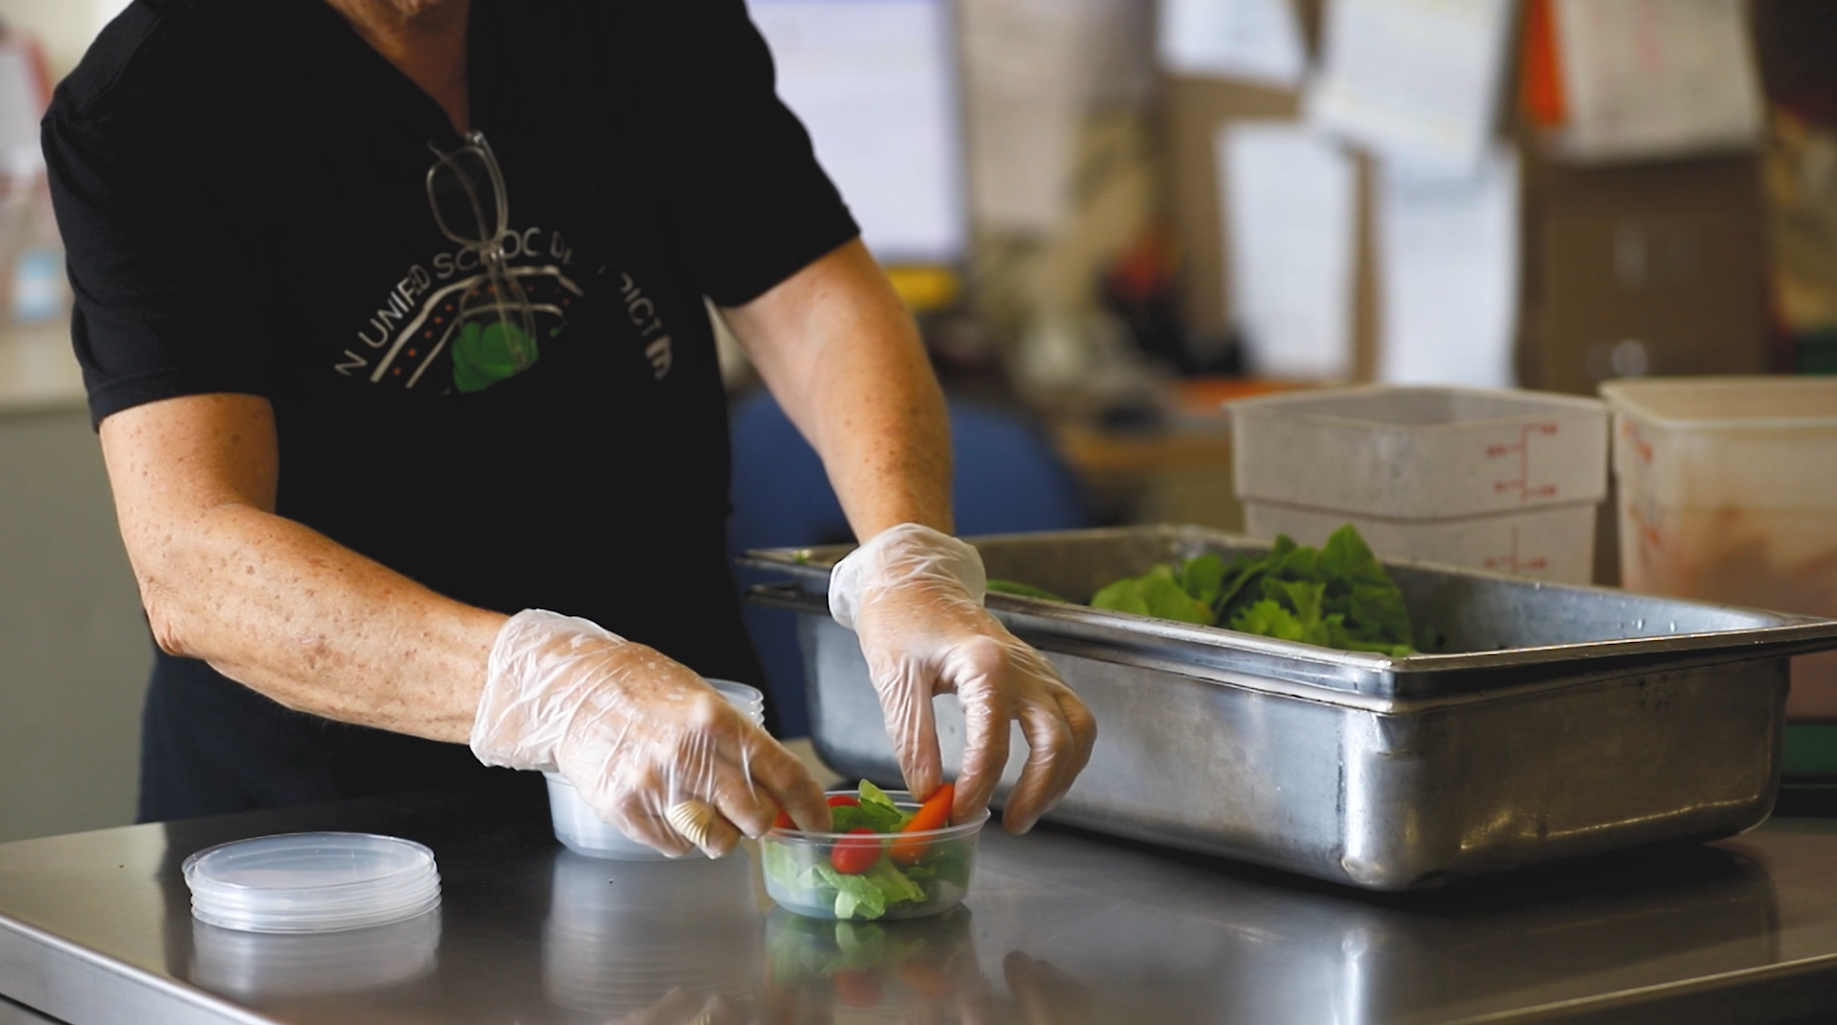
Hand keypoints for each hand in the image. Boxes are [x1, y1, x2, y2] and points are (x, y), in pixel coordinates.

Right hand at [470, 609, 829, 856]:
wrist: (573, 693)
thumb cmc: (643, 692)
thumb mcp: (701, 701)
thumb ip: (738, 744)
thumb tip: (779, 792)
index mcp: (717, 720)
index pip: (782, 772)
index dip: (808, 805)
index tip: (817, 824)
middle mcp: (690, 755)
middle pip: (754, 818)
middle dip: (759, 823)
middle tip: (747, 813)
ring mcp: (657, 785)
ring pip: (717, 841)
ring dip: (719, 835)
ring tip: (699, 807)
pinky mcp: (627, 809)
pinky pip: (674, 847)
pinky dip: (679, 837)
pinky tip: (666, 806)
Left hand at [828, 525, 1096, 831]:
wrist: (917, 579)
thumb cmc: (902, 620)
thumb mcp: (894, 680)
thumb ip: (913, 739)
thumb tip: (929, 792)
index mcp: (986, 664)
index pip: (995, 740)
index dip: (979, 785)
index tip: (959, 812)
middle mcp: (1024, 666)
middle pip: (1058, 738)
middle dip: (1041, 789)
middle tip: (1012, 824)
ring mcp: (1038, 670)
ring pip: (1078, 730)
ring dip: (1062, 776)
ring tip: (1029, 810)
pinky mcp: (1040, 675)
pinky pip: (1072, 719)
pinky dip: (1065, 755)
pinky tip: (1038, 779)